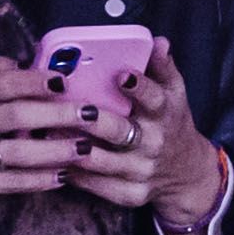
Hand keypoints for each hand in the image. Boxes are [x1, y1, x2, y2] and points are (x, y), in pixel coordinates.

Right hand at [0, 59, 84, 208]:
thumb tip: (27, 64)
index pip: (4, 82)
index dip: (38, 81)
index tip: (65, 82)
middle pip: (20, 116)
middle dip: (61, 115)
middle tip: (92, 114)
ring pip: (20, 154)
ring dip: (58, 151)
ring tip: (86, 147)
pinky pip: (11, 183)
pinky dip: (39, 180)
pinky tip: (62, 175)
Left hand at [59, 39, 229, 231]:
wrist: (186, 173)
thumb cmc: (171, 124)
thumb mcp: (174, 94)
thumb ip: (162, 67)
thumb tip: (157, 40)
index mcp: (164, 114)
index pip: (154, 99)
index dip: (139, 87)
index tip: (121, 75)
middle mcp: (153, 143)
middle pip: (120, 131)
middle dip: (93, 120)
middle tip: (68, 107)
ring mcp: (141, 171)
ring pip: (102, 161)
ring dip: (72, 148)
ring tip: (47, 133)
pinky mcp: (130, 194)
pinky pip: (97, 186)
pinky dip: (75, 174)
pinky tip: (55, 161)